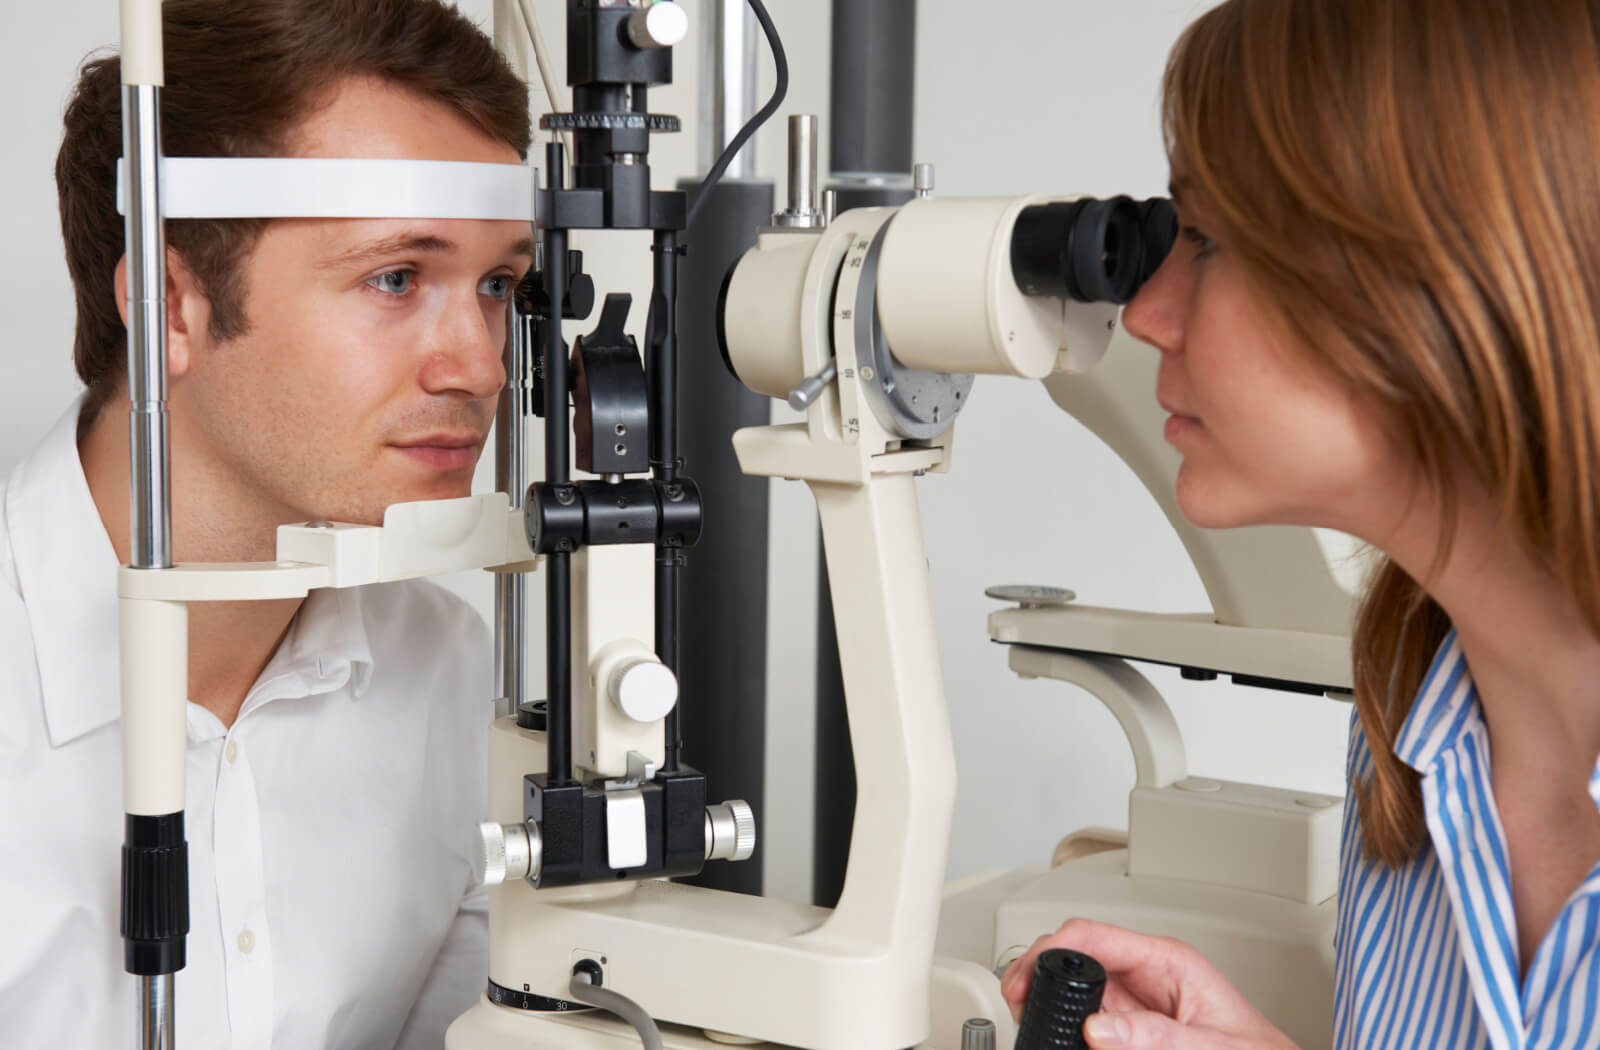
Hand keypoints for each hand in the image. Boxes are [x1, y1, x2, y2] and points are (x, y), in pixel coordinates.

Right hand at [999, 919, 1299, 1049]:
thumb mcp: (1211, 1046)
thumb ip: (1155, 1037)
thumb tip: (1097, 1027)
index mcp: (1169, 960)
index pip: (1096, 935)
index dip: (1052, 949)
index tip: (1026, 975)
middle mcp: (1149, 974)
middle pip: (1078, 953)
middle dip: (1039, 969)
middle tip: (1014, 998)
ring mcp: (1138, 999)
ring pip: (1078, 984)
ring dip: (1048, 995)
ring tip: (1026, 1016)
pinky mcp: (1133, 1025)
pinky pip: (1091, 1015)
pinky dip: (1067, 1022)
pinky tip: (1056, 1032)